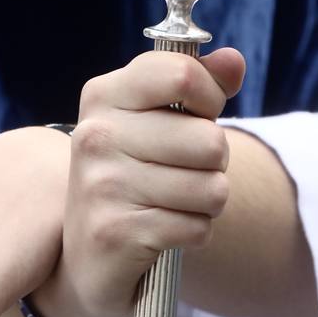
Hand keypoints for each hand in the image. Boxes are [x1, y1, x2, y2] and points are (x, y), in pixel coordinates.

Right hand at [30, 48, 244, 316]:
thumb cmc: (132, 173)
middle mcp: (97, 135)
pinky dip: (194, 232)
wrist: (84, 255)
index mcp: (104, 95)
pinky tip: (165, 229)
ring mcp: (102, 184)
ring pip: (211, 187)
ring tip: (176, 201)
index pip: (182, 74)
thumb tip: (233, 61)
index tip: (198, 113)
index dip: (209, 96)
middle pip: (209, 139)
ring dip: (207, 201)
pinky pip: (198, 227)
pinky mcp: (115, 232)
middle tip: (185, 170)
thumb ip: (198, 84)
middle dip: (214, 162)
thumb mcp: (156, 120)